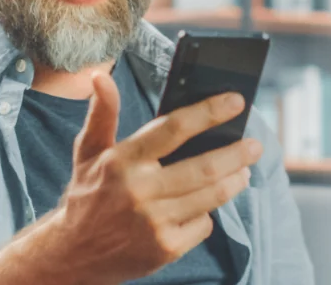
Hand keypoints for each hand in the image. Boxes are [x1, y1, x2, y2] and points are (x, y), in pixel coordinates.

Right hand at [52, 72, 261, 283]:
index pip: (173, 129)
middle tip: (255, 145)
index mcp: (121, 160)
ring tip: (243, 171)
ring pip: (210, 196)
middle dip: (236, 153)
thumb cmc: (87, 195)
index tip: (236, 101)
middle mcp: (138, 190)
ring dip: (234, 181)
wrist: (74, 254)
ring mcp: (154, 221)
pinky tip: (205, 205)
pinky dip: (208, 213)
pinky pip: (203, 225)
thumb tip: (100, 76)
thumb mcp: (87, 152)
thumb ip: (102, 113)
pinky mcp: (166, 248)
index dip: (208, 112)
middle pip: (203, 167)